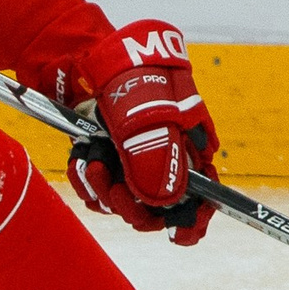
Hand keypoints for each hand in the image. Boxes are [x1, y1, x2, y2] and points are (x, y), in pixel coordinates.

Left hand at [66, 20, 215, 245]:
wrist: (86, 57)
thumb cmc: (128, 78)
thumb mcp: (146, 114)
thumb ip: (156, 158)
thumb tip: (163, 202)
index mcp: (189, 149)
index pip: (204, 197)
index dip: (195, 219)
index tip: (179, 232)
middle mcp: (164, 160)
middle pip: (159, 210)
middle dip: (136, 208)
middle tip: (117, 191)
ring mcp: (134, 162)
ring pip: (125, 204)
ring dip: (106, 192)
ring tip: (94, 163)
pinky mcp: (107, 161)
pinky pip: (99, 192)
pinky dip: (89, 182)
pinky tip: (85, 159)